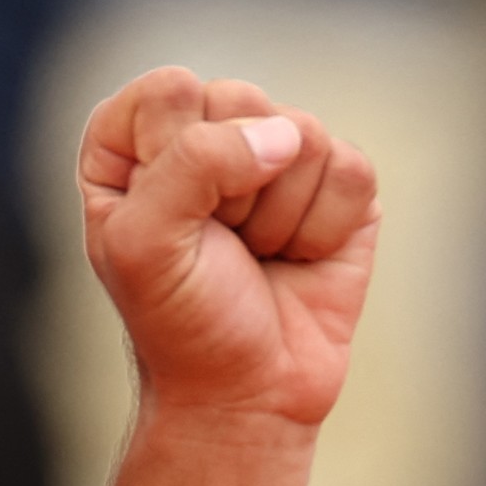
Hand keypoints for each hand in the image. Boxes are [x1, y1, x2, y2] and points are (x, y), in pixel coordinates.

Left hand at [78, 68, 378, 429]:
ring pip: (302, 133)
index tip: (163, 218)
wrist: (246, 393)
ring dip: (277, 216)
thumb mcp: (145, 244)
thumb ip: (191, 164)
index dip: (172, 154)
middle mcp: (206, 140)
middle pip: (239, 100)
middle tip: (218, 246)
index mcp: (136, 149)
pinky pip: (350, 170)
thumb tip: (282, 136)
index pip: (165, 91)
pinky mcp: (338, 185)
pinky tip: (298, 261)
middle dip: (231, 190)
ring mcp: (276, 159)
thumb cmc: (180, 321)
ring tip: (257, 257)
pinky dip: (324, 229)